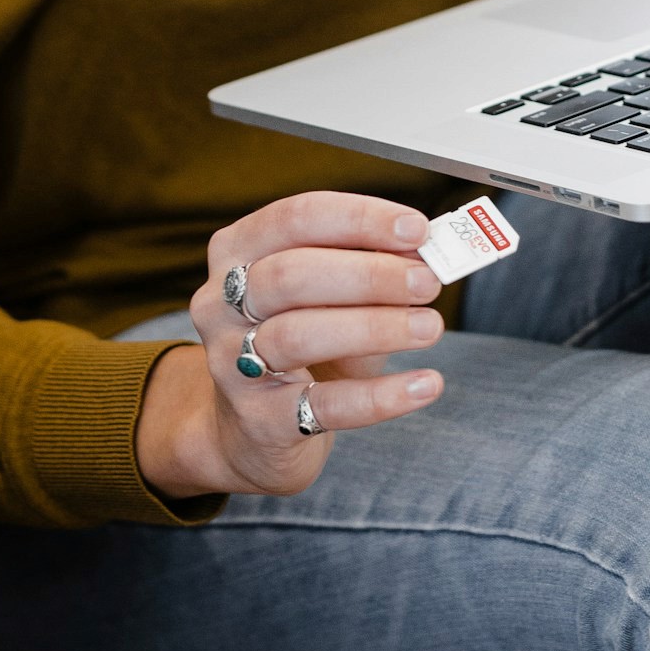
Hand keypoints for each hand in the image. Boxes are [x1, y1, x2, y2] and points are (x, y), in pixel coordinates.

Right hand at [134, 191, 444, 500]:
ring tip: (430, 327)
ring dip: (374, 327)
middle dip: (369, 275)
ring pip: (297, 335)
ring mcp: (231, 364)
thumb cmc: (303, 345)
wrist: (253, 432)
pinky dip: (381, 395)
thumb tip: (426, 252)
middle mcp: (220, 303)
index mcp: (237, 251)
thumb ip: (373, 270)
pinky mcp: (259, 421)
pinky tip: (425, 384)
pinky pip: (323, 405)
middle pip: (290, 274)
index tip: (418, 229)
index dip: (360, 219)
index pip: (296, 218)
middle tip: (428, 283)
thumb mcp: (332, 298)